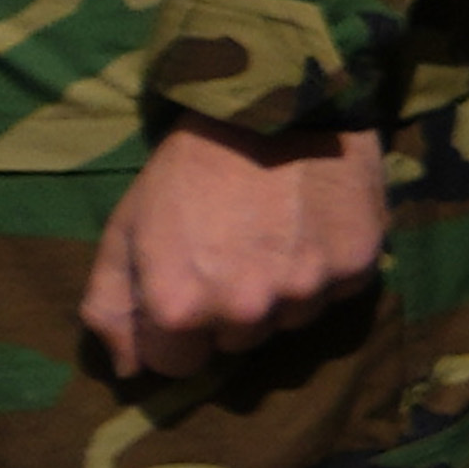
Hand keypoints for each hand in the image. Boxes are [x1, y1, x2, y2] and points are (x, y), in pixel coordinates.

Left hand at [82, 121, 384, 376]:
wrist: (278, 98)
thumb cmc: (190, 167)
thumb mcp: (126, 229)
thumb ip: (110, 307)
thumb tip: (130, 369)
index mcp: (180, 308)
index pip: (177, 365)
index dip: (178, 328)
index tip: (189, 285)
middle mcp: (246, 311)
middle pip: (238, 343)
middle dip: (232, 309)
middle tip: (235, 250)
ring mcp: (306, 289)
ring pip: (291, 319)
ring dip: (283, 290)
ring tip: (278, 233)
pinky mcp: (358, 264)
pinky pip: (338, 290)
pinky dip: (328, 266)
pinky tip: (315, 225)